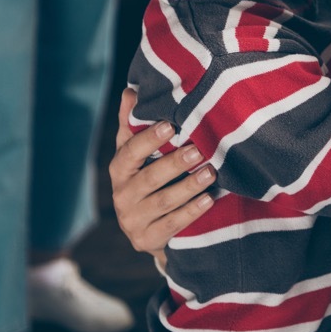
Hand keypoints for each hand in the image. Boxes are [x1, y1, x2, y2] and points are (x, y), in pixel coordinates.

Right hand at [109, 88, 215, 259]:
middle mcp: (121, 195)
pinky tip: (209, 200)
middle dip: (175, 164)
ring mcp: (132, 220)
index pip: (130, 152)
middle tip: (199, 150)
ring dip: (188, 187)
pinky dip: (191, 212)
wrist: (150, 227)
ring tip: (211, 173)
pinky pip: (171, 225)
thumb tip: (131, 91)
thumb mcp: (139, 151)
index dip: (148, 139)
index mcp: (119, 169)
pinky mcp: (146, 240)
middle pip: (148, 178)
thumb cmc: (148, 176)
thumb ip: (134, 124)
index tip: (170, 125)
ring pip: (162, 203)